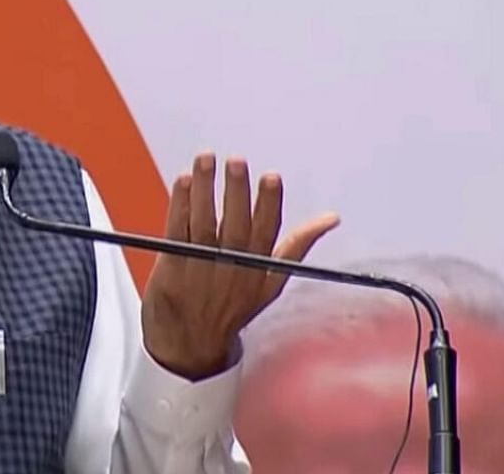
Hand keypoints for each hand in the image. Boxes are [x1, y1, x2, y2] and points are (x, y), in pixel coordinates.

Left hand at [141, 152, 339, 379]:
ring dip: (205, 190)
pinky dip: (180, 205)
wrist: (190, 345)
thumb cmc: (230, 305)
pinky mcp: (172, 268)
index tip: (271, 177)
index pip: (267, 233)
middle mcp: (230, 269)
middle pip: (235, 227)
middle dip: (237, 193)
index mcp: (257, 270)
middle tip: (236, 162)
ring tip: (206, 160)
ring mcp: (199, 269)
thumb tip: (331, 218)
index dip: (269, 204)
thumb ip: (296, 246)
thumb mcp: (269, 282)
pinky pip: (176, 232)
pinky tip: (185, 182)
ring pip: (204, 224)